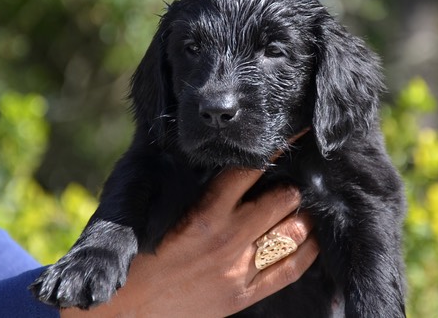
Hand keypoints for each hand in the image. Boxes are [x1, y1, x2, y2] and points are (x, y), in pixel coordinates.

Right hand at [61, 165, 318, 317]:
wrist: (124, 312)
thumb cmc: (138, 256)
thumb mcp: (162, 215)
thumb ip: (198, 192)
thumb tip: (228, 162)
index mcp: (204, 214)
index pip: (248, 170)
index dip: (272, 150)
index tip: (289, 137)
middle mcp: (228, 239)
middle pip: (283, 199)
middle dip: (291, 184)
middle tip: (296, 176)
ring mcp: (240, 270)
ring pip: (294, 231)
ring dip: (302, 214)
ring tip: (304, 203)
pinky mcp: (244, 296)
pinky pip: (291, 269)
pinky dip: (308, 249)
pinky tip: (313, 237)